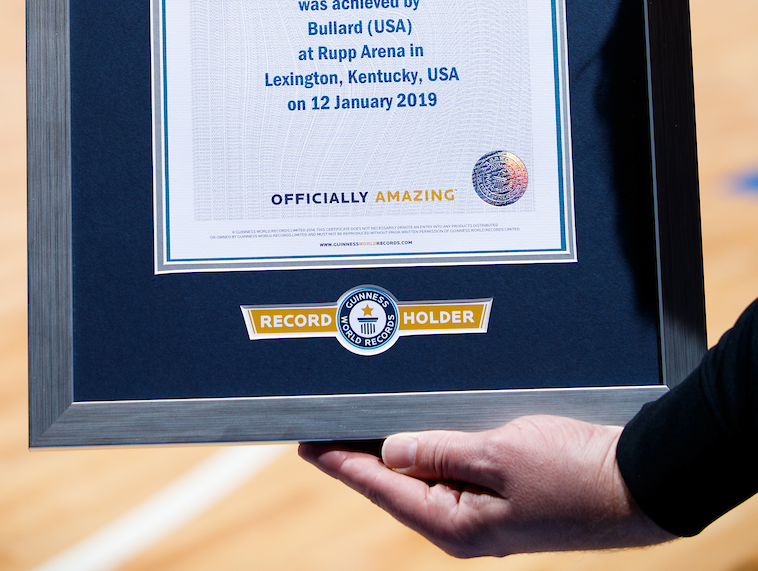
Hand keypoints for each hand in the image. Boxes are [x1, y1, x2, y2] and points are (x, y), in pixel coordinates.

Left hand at [299, 415, 673, 556]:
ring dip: (394, 445)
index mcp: (456, 524)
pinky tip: (419, 423)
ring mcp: (483, 511)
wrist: (637, 482)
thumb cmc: (573, 471)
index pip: (380, 486)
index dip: (338, 461)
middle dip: (359, 451)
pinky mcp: (503, 495)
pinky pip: (452, 467)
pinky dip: (430, 444)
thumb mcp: (499, 454)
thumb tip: (388, 453)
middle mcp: (463, 524)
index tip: (303, 441)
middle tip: (323, 419)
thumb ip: (439, 451)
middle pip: (396, 481)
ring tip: (359, 416)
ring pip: (423, 472)